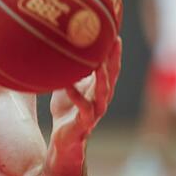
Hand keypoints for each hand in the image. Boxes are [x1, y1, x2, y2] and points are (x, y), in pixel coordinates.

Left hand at [48, 37, 121, 167]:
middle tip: (114, 41)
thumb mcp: (67, 87)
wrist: (64, 141)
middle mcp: (101, 100)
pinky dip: (75, 96)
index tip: (115, 34)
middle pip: (111, 77)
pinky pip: (82, 109)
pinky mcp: (83, 124)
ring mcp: (94, 113)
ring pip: (103, 93)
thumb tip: (61, 49)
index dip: (113, 52)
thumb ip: (70, 71)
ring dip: (101, 78)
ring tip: (98, 63)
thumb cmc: (66, 112)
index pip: (110, 68)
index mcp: (98, 90)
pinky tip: (68, 84)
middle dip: (113, 59)